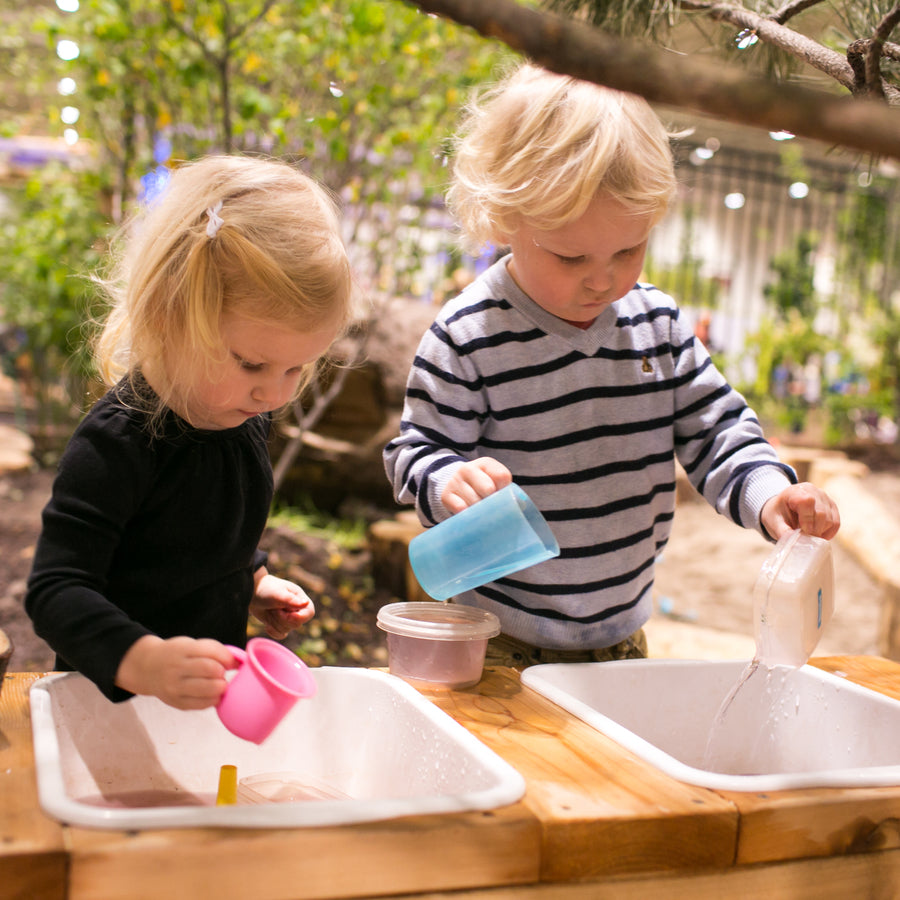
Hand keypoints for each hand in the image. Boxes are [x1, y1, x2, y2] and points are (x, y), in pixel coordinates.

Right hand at [115, 635, 235, 709]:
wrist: (148, 668)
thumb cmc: (177, 654)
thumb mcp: (192, 644)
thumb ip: (215, 650)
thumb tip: (240, 662)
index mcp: (182, 650)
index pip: (212, 652)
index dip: (228, 657)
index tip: (231, 661)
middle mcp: (176, 669)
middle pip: (212, 670)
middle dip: (222, 672)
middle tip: (220, 673)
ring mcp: (175, 688)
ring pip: (210, 689)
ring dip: (221, 686)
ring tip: (217, 683)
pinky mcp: (177, 703)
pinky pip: (203, 704)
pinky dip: (213, 699)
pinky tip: (211, 693)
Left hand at [250, 570, 314, 639]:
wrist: (251, 592)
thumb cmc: (265, 589)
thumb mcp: (277, 594)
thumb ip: (291, 600)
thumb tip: (306, 603)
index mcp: (300, 598)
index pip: (309, 613)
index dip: (299, 617)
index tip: (287, 615)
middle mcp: (296, 608)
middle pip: (296, 624)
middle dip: (282, 618)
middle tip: (273, 608)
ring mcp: (288, 617)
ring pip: (287, 630)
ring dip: (275, 622)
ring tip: (269, 610)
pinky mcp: (279, 624)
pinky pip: (281, 635)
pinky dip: (273, 631)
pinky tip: (267, 625)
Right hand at [441, 457, 512, 513]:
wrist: (456, 487)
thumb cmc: (483, 488)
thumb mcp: (495, 483)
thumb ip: (508, 491)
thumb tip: (521, 505)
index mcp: (485, 463)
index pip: (502, 476)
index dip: (505, 490)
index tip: (502, 496)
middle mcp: (468, 469)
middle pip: (488, 489)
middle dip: (492, 501)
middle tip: (491, 507)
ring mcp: (455, 482)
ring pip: (474, 501)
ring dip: (480, 510)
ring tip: (480, 510)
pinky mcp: (446, 495)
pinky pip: (461, 509)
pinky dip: (468, 515)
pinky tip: (470, 514)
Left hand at [760, 482, 840, 541]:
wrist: (783, 508)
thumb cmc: (777, 514)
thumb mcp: (773, 521)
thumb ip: (782, 531)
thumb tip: (794, 543)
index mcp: (796, 491)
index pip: (808, 502)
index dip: (807, 519)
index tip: (802, 530)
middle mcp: (813, 491)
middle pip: (822, 513)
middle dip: (814, 529)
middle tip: (805, 537)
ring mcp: (825, 498)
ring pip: (831, 519)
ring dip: (821, 532)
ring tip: (809, 536)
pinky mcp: (832, 507)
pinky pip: (836, 523)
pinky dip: (829, 533)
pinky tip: (818, 536)